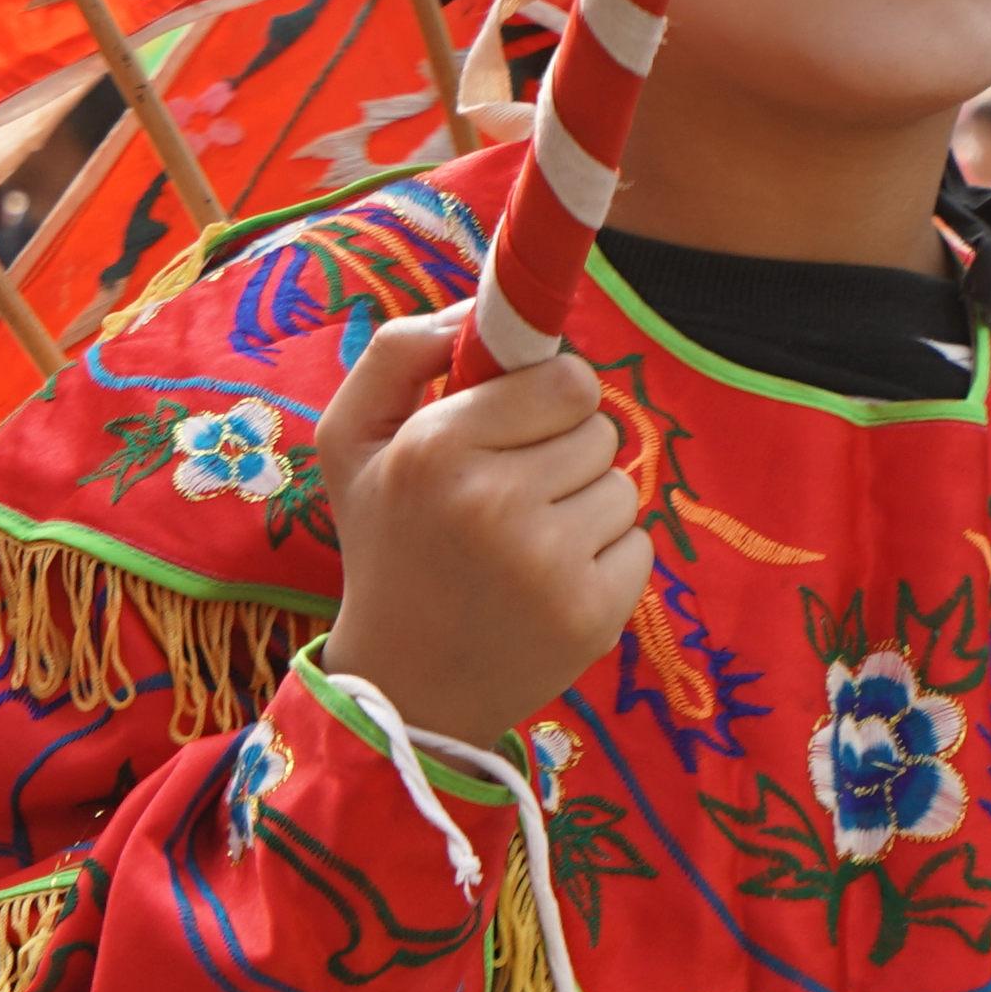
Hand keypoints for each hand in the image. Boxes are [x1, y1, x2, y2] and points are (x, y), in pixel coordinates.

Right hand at [314, 306, 642, 747]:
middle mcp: (493, 501)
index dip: (547, 400)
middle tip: (513, 498)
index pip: (566, 380)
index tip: (515, 431)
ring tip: (527, 546)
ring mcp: (548, 563)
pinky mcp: (592, 614)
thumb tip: (475, 306)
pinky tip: (550, 586)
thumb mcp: (350, 440)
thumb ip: (397, 352)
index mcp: (436, 448)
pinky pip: (640, 545)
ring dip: (585, 509)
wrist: (405, 685)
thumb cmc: (385, 546)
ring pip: (621, 488)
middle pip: (600, 430)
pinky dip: (605, 562)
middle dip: (565, 454)